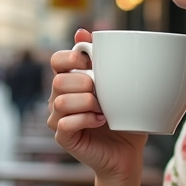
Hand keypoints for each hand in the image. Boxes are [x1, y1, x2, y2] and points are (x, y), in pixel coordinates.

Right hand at [48, 29, 145, 183]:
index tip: (91, 64)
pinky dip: (86, 120)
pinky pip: (64, 123)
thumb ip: (104, 59)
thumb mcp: (120, 84)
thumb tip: (81, 31)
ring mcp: (59, 118)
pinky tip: (101, 122)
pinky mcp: (63, 137)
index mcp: (72, 81)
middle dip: (83, 83)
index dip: (70, 58)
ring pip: (60, 101)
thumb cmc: (126, 117)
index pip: (56, 60)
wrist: (128, 153)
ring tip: (104, 110)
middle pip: (58, 80)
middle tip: (101, 92)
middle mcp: (60, 98)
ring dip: (87, 103)